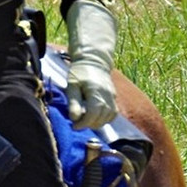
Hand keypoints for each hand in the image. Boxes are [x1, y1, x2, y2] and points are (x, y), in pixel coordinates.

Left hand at [65, 0, 117, 128]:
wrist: (93, 60)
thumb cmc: (79, 72)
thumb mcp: (72, 85)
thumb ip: (73, 102)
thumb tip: (74, 118)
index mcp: (95, 91)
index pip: (93, 113)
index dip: (84, 123)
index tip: (74, 126)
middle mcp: (107, 95)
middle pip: (102, 117)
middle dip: (89, 124)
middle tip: (78, 124)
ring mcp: (113, 96)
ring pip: (109, 117)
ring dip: (97, 123)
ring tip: (85, 121)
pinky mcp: (114, 98)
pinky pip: (113, 113)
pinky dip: (105, 119)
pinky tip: (95, 118)